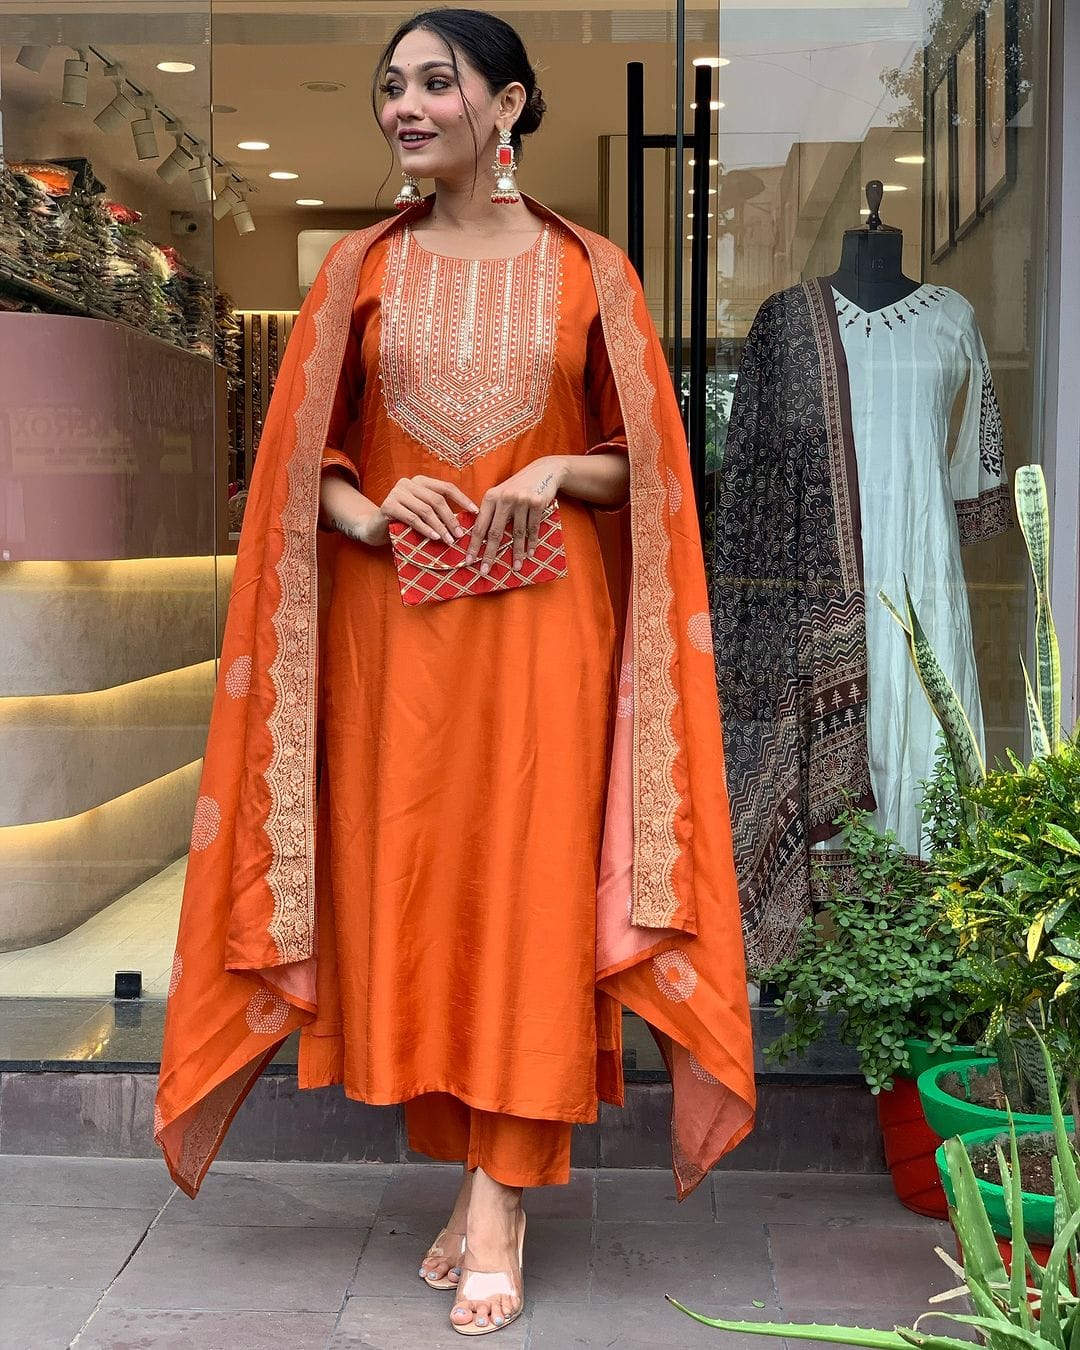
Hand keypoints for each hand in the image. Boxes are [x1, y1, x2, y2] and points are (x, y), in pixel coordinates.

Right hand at [378, 475, 478, 546]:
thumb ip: (437, 511)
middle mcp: (408, 483)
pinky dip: (425, 529)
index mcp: (420, 481)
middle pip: (437, 500)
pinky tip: (435, 537)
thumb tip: (464, 521)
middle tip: (459, 535)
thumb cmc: (402, 522)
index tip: (475, 512)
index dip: (462, 499)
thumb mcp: (422, 513)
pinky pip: (412, 518)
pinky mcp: (388, 505)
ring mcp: (396, 492)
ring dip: (440, 526)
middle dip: (451, 518)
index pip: (446, 487)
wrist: (374, 528)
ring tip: (449, 540)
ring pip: (425, 510)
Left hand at [464, 458, 566, 573]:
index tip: (469, 560)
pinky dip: (532, 542)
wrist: (543, 471)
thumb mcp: (500, 493)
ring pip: (517, 533)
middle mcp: (505, 498)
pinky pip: (533, 528)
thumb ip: (490, 510)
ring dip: (517, 553)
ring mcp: (522, 501)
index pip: (480, 525)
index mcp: (491, 496)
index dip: (474, 544)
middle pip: (495, 532)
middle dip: (490, 554)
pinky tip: (530, 554)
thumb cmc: (517, 486)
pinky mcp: (537, 503)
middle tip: (485, 570)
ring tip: (516, 567)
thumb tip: (478, 536)